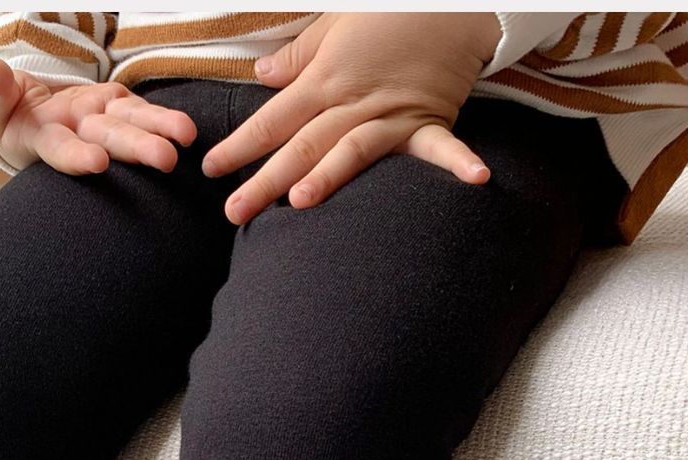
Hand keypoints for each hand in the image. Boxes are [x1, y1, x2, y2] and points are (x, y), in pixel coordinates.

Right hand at [0, 56, 196, 174]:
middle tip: (166, 159)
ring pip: (130, 124)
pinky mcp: (115, 106)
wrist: (30, 120)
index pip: (60, 148)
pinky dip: (161, 117)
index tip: (98, 163)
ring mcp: (100, 121)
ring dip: (158, 130)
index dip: (78, 156)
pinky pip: (141, 111)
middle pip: (108, 139)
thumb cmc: (10, 119)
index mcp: (44, 138)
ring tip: (186, 136)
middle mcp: (79, 133)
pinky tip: (186, 128)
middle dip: (137, 148)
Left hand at [202, 12, 502, 223]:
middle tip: (234, 213)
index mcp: (326, 79)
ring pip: (351, 150)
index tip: (211, 170)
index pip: (272, 119)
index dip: (240, 145)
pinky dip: (456, 164)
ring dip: (327, 177)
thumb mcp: (335, 19)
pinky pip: (438, 148)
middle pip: (301, 145)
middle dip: (265, 180)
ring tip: (299, 204)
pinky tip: (476, 182)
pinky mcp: (426, 120)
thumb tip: (262, 77)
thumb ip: (298, 54)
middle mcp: (354, 101)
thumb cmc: (388, 10)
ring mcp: (391, 114)